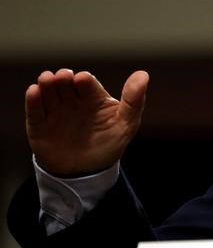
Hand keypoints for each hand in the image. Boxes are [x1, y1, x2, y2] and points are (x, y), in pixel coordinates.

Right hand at [25, 69, 148, 176]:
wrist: (87, 172)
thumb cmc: (110, 143)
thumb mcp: (126, 124)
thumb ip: (134, 101)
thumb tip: (143, 75)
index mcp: (93, 96)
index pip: (87, 83)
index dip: (84, 79)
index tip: (82, 79)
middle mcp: (72, 99)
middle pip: (65, 83)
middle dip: (63, 78)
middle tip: (63, 77)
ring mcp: (55, 111)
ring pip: (48, 92)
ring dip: (46, 83)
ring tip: (47, 79)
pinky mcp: (39, 125)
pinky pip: (35, 111)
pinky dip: (33, 100)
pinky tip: (34, 91)